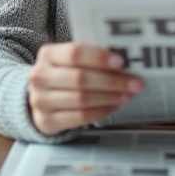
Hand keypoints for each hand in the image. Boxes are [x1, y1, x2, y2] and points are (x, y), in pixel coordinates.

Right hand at [27, 43, 143, 135]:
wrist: (41, 98)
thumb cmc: (63, 74)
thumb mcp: (69, 60)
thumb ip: (90, 57)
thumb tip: (123, 59)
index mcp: (48, 54)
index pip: (74, 53)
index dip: (99, 58)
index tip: (121, 62)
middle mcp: (40, 76)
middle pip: (80, 78)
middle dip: (111, 81)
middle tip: (134, 82)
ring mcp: (40, 101)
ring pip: (81, 99)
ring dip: (109, 97)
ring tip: (127, 95)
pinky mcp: (46, 121)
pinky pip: (80, 117)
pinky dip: (101, 111)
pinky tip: (114, 106)